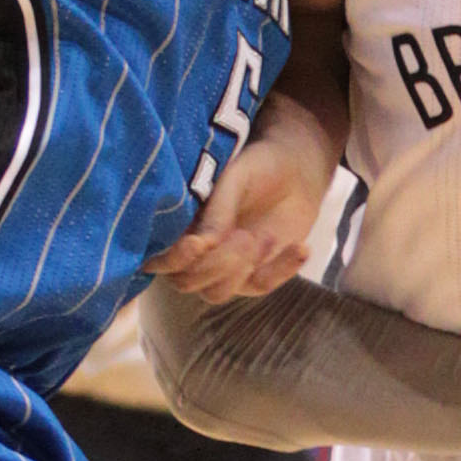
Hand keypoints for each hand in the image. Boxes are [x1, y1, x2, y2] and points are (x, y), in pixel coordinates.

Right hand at [146, 135, 325, 302]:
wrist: (295, 170)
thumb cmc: (257, 167)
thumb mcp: (236, 179)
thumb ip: (217, 211)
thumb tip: (203, 244)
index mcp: (181, 227)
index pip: (162, 260)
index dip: (174, 259)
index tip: (198, 244)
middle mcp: (197, 254)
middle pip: (188, 282)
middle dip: (216, 264)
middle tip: (247, 237)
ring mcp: (226, 268)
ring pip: (218, 293)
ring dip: (241, 270)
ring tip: (266, 239)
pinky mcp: (257, 275)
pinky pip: (261, 286)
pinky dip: (281, 270)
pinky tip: (299, 247)